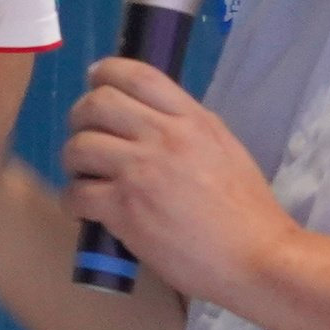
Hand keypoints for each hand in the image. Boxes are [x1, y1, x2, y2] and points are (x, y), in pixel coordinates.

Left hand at [54, 56, 293, 305]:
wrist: (256, 258)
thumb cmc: (246, 212)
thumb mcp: (225, 150)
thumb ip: (187, 130)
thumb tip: (149, 120)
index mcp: (193, 120)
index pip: (137, 74)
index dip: (105, 72)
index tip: (95, 82)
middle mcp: (164, 137)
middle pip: (97, 104)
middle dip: (80, 118)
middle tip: (85, 138)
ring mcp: (141, 172)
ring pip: (78, 147)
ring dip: (73, 162)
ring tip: (85, 177)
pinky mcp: (124, 209)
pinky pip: (76, 192)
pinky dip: (73, 201)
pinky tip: (86, 210)